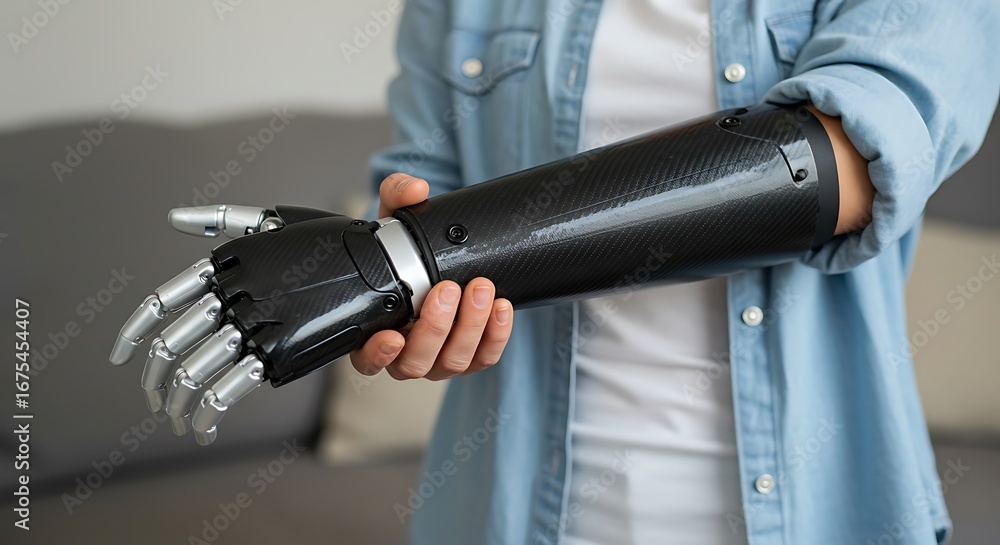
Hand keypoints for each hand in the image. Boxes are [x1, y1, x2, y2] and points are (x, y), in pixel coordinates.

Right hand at [350, 173, 513, 379]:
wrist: (440, 257)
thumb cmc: (406, 249)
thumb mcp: (396, 217)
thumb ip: (397, 194)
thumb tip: (415, 188)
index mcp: (374, 329)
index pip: (367, 360)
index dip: (377, 355)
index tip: (392, 336)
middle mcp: (404, 352)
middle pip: (415, 361)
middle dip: (436, 326)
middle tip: (449, 288)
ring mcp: (437, 359)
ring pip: (452, 361)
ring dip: (470, 326)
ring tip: (481, 288)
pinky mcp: (471, 356)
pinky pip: (484, 357)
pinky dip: (496, 335)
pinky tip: (501, 308)